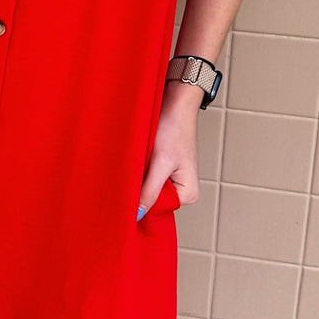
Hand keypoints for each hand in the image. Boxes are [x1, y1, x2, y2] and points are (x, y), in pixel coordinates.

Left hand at [138, 81, 201, 214]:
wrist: (175, 102)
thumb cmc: (174, 129)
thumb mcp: (161, 163)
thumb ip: (150, 191)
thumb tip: (138, 215)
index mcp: (188, 194)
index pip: (156, 209)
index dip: (141, 199)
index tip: (130, 187)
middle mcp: (182, 190)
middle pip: (152, 199)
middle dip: (140, 186)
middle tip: (135, 168)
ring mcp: (172, 179)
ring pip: (146, 187)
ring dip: (139, 176)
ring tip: (140, 159)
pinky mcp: (163, 168)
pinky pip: (146, 175)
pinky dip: (140, 168)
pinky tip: (140, 156)